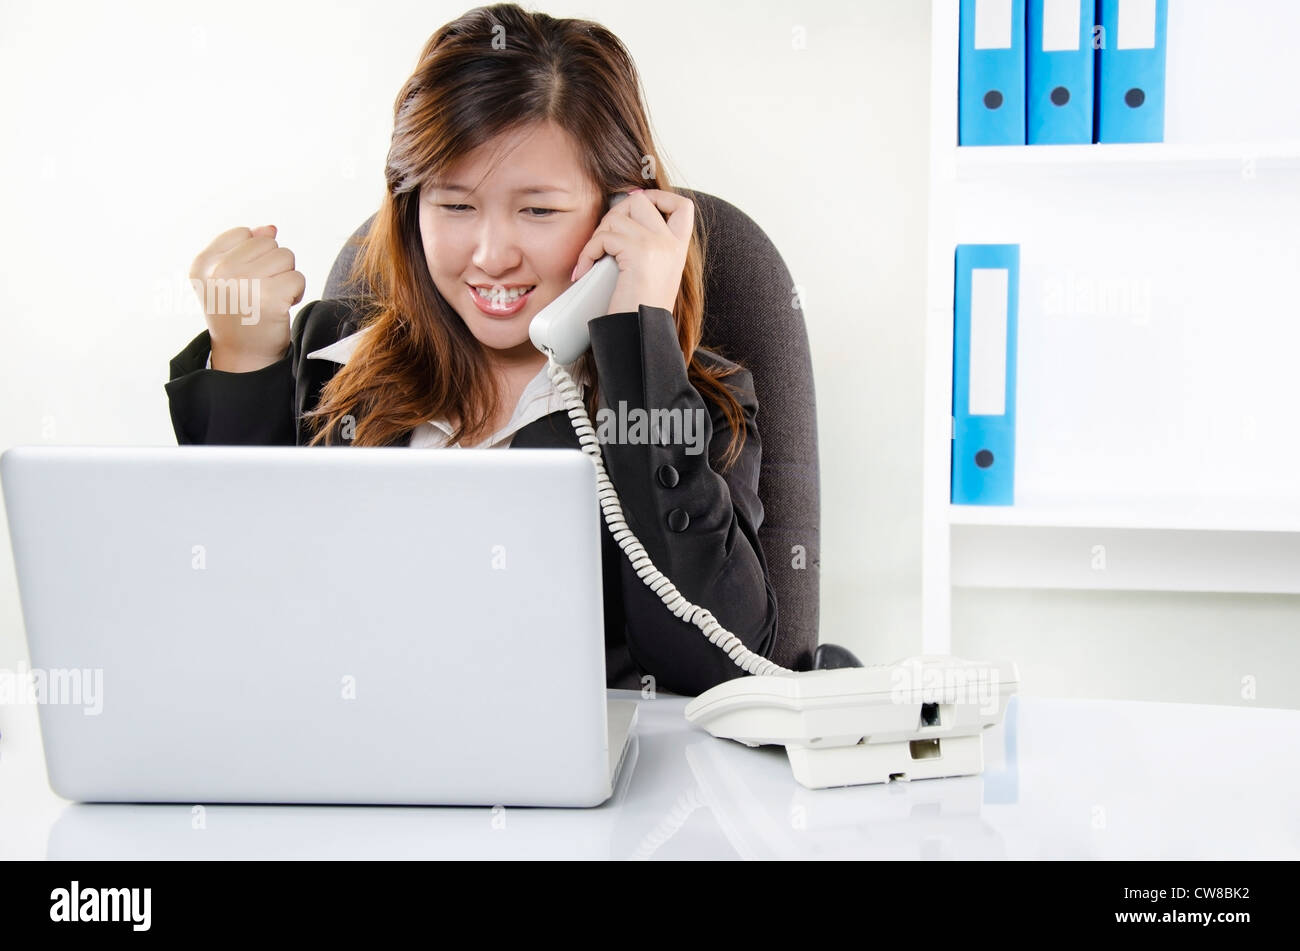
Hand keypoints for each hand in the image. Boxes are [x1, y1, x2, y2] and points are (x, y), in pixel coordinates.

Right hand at [189, 224, 305, 370]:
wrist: (243, 354)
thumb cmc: (238, 313)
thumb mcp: (228, 277)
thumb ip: (245, 247)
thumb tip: (270, 228)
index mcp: (204, 263)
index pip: (243, 234)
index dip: (253, 256)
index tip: (244, 282)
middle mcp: (219, 270)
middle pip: (268, 243)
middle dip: (272, 266)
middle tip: (259, 292)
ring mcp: (244, 283)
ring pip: (286, 257)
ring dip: (285, 277)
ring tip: (270, 298)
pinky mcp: (270, 297)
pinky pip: (298, 277)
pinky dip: (296, 292)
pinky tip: (281, 306)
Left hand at [570, 188, 692, 316]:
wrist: (641, 334)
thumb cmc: (640, 311)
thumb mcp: (654, 274)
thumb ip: (648, 247)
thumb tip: (625, 215)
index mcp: (678, 248)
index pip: (682, 205)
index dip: (658, 197)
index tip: (637, 208)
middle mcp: (670, 242)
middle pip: (640, 201)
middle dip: (615, 214)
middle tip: (604, 240)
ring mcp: (656, 244)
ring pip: (617, 217)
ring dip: (597, 236)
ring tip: (593, 258)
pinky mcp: (638, 251)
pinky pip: (603, 237)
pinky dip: (588, 252)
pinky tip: (585, 270)